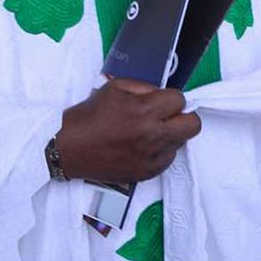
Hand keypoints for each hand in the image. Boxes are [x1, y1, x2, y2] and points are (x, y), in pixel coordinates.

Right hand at [56, 78, 200, 182]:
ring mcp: (150, 158)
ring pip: (181, 142)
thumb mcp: (116, 87)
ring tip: (150, 131)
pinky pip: (168, 159)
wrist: (68, 148)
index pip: (180, 100)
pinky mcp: (146, 173)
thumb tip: (163, 94)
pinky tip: (144, 146)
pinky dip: (161, 151)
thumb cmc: (90, 115)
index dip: (171, 98)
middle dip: (183, 116)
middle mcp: (152, 135)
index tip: (162, 101)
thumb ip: (145, 87)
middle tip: (167, 116)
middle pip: (193, 125)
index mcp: (144, 111)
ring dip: (171, 134)